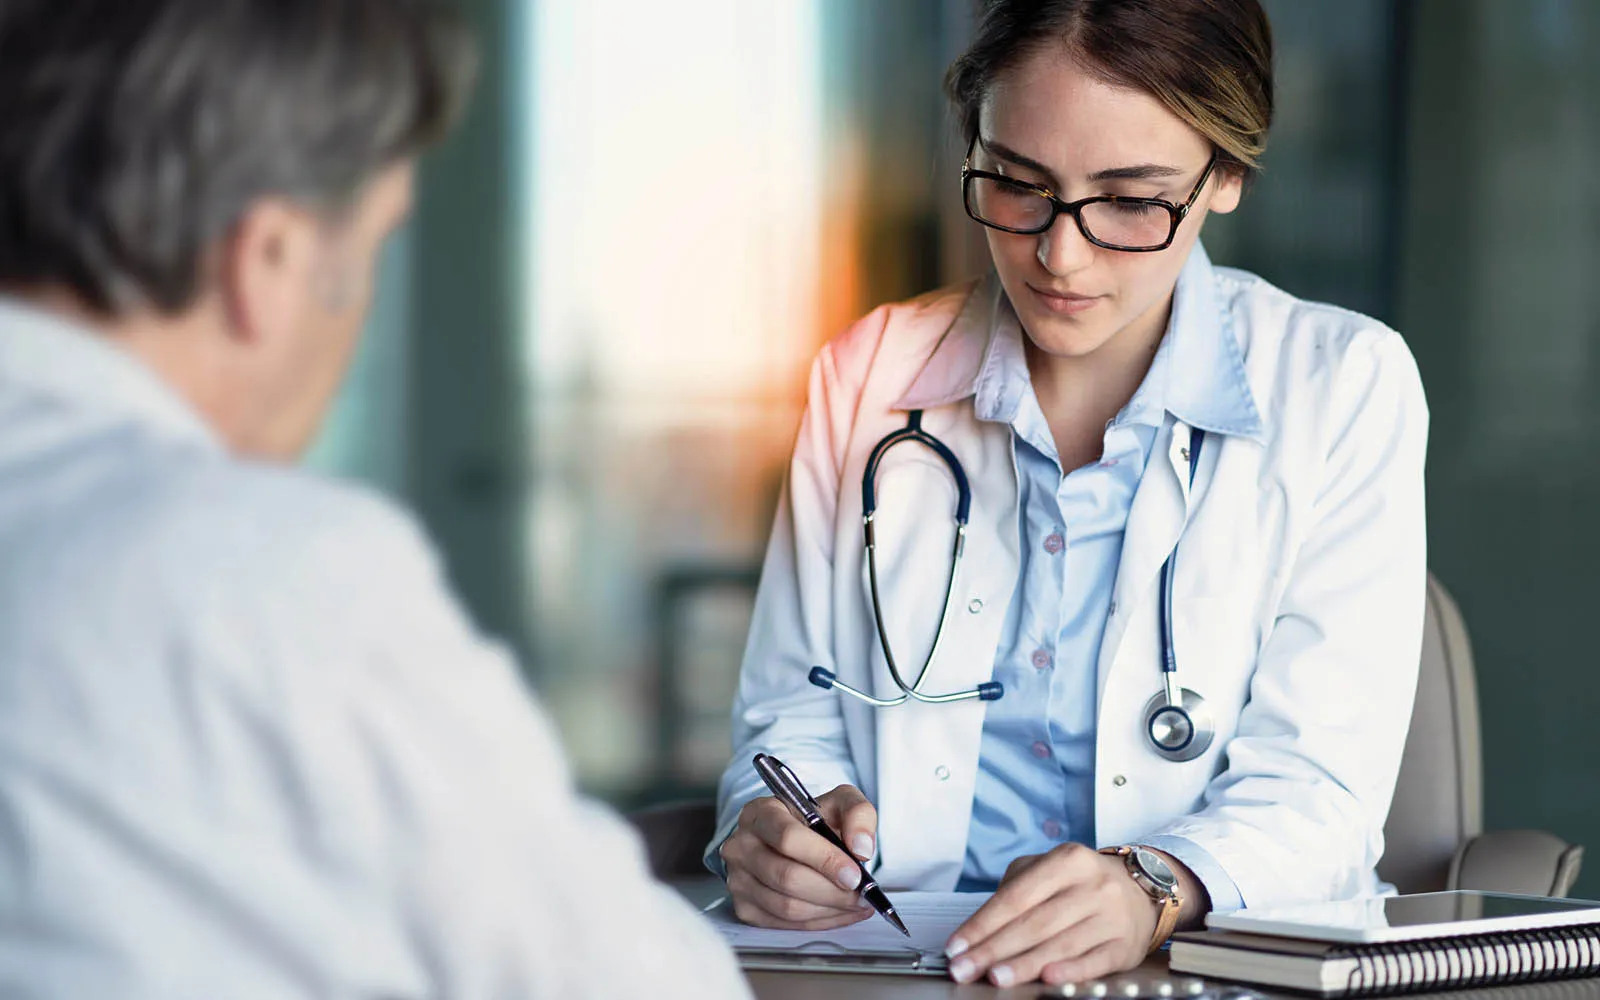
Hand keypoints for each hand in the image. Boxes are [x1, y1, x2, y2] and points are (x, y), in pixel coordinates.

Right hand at [720, 784, 878, 929]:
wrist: (790, 838)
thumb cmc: (812, 820)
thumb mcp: (839, 802)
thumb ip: (858, 814)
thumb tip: (861, 847)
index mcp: (761, 812)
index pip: (788, 838)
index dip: (825, 859)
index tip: (854, 874)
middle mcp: (742, 845)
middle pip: (787, 877)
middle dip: (832, 892)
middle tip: (861, 895)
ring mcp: (738, 878)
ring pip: (786, 906)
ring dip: (829, 910)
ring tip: (856, 904)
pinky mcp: (744, 906)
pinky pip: (785, 923)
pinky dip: (819, 922)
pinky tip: (839, 912)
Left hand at [942, 843, 1162, 986]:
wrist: (1142, 891)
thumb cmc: (1081, 883)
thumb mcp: (1050, 869)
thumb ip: (1015, 889)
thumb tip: (978, 928)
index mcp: (1068, 860)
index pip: (1016, 896)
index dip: (983, 923)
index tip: (957, 945)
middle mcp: (1092, 885)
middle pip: (1035, 922)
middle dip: (994, 948)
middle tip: (964, 968)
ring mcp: (1111, 916)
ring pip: (1061, 943)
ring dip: (1024, 964)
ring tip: (995, 977)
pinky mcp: (1125, 946)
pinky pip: (1095, 961)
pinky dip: (1071, 971)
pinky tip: (1048, 978)